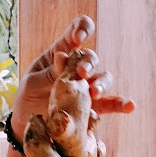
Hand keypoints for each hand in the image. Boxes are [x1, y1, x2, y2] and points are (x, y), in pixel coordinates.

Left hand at [10, 16, 135, 142]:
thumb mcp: (31, 83)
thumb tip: (63, 56)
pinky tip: (130, 107)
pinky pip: (109, 104)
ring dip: (102, 83)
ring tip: (95, 93)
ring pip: (103, 78)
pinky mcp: (91, 108)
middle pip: (91, 57)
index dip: (81, 30)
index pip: (75, 31)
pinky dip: (120, 105)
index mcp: (60, 53)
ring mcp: (85, 87)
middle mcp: (76, 67)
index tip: (77, 41)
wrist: (26, 126)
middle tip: (81, 73)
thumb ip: (49, 72)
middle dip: (88, 63)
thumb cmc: (26, 99)